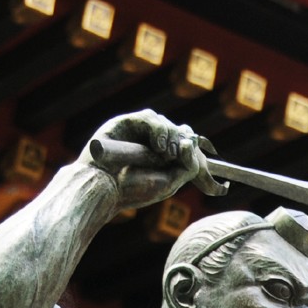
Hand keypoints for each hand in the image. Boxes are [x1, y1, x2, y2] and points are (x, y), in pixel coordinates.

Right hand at [84, 109, 226, 206]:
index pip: (184, 141)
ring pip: (166, 123)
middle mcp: (150, 140)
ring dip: (170, 138)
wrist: (106, 189)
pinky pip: (150, 118)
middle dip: (182, 142)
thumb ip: (187, 166)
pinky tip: (158, 147)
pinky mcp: (126, 122)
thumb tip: (192, 142)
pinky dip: (158, 131)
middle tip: (175, 157)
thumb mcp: (170, 183)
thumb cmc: (133, 190)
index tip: (201, 153)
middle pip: (177, 130)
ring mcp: (138, 130)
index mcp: (162, 155)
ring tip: (165, 155)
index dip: (193, 145)